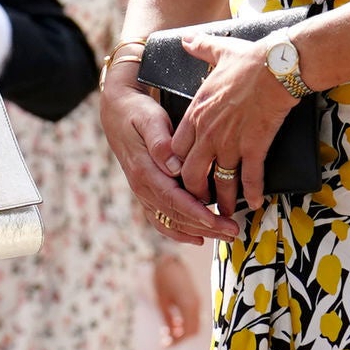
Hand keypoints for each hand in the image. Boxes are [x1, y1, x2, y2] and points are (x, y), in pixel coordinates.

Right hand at [97, 66, 230, 243]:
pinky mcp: (146, 192)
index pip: (173, 199)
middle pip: (176, 215)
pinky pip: (161, 219)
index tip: (218, 222)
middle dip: (206, 227)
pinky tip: (197, 237)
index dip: (196, 214)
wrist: (117, 111)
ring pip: (170, 221)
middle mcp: (142, 186)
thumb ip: (160, 142)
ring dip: (197, 232)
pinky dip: (179, 231)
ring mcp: (143, 191)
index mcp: (144, 170)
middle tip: (233, 232)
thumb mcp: (149, 119)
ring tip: (223, 236)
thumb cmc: (137, 112)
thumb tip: (174, 165)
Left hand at [148, 245, 208, 344]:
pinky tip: (171, 323)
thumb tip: (170, 335)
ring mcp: (196, 301)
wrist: (169, 257)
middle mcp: (196, 305)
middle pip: (193, 331)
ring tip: (165, 332)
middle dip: (180, 339)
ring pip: (193, 324)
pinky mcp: (194, 298)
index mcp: (189, 305)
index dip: (178, 342)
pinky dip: (183, 323)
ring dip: (181, 332)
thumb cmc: (163, 277)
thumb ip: (167, 319)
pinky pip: (192, 316)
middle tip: (164, 341)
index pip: (188, 332)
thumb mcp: (161, 300)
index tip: (165, 345)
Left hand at [166, 32, 297, 228]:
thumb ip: (198, 49)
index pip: (177, 148)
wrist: (277, 65)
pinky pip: (250, 177)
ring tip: (226, 214)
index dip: (178, 166)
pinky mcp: (254, 146)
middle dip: (195, 191)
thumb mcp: (218, 51)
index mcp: (196, 112)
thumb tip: (185, 39)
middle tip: (201, 203)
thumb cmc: (250, 58)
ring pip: (218, 181)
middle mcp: (208, 131)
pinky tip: (255, 203)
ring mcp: (230, 141)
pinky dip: (252, 193)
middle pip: (191, 172)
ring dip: (222, 200)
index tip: (182, 176)